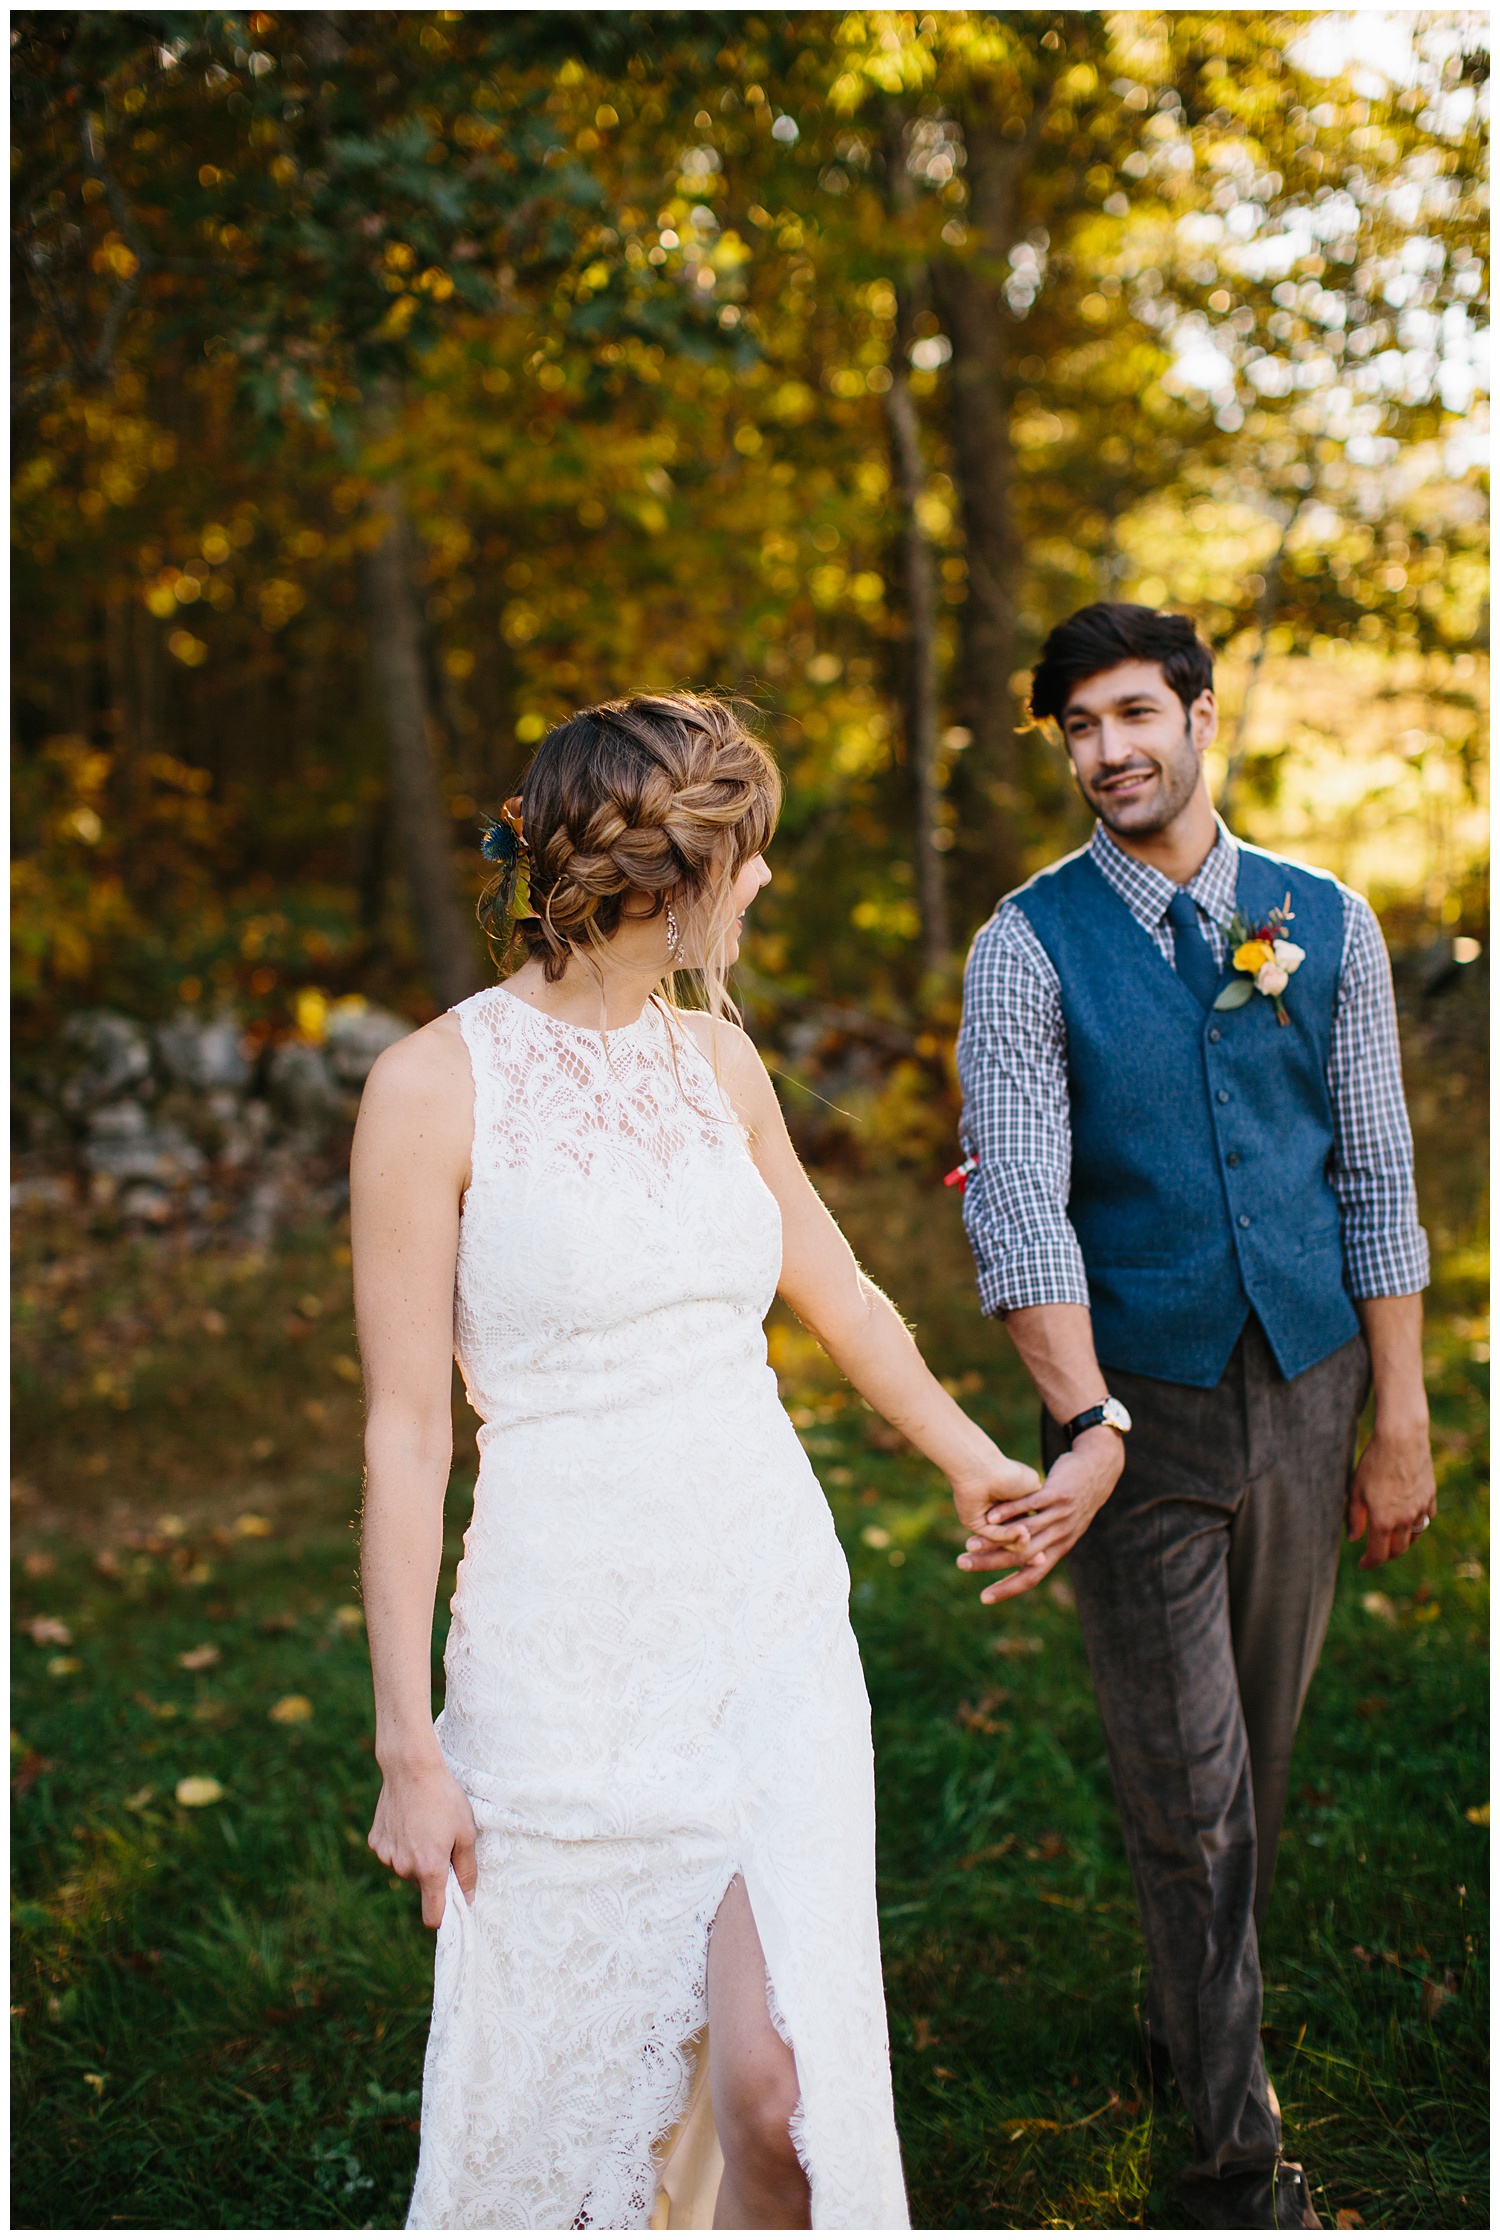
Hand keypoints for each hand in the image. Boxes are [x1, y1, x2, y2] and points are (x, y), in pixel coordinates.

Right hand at [368, 1754, 477, 1927]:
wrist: (411, 1768)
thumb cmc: (444, 1798)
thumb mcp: (466, 1832)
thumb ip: (467, 1869)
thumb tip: (468, 1897)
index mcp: (430, 1869)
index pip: (433, 1916)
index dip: (443, 1915)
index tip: (451, 1906)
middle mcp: (404, 1868)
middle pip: (422, 1886)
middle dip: (433, 1872)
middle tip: (443, 1841)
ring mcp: (387, 1855)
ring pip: (406, 1869)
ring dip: (416, 1857)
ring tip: (425, 1826)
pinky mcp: (376, 1842)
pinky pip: (393, 1853)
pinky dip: (401, 1844)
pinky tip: (409, 1821)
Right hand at [957, 1426, 1123, 1602]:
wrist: (1097, 1469)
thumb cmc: (1073, 1500)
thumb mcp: (1064, 1526)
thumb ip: (1043, 1542)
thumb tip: (1018, 1559)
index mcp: (1059, 1548)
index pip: (1032, 1577)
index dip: (1008, 1588)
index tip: (984, 1597)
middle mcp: (1061, 1537)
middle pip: (1022, 1557)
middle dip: (990, 1564)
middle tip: (963, 1565)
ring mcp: (1061, 1516)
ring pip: (1024, 1533)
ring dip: (994, 1540)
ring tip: (970, 1544)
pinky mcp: (1059, 1494)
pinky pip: (1031, 1505)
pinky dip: (1010, 1512)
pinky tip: (990, 1516)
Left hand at [1347, 1415, 1436, 1567]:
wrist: (1401, 1440)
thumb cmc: (1373, 1462)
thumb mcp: (1355, 1489)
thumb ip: (1354, 1517)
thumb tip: (1353, 1539)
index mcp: (1383, 1520)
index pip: (1378, 1554)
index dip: (1369, 1563)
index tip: (1362, 1564)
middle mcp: (1404, 1519)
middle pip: (1398, 1550)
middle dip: (1386, 1555)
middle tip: (1376, 1552)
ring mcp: (1420, 1509)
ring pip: (1414, 1537)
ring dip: (1402, 1542)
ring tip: (1391, 1538)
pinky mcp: (1430, 1498)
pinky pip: (1426, 1519)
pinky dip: (1417, 1524)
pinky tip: (1408, 1518)